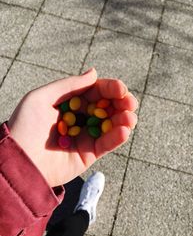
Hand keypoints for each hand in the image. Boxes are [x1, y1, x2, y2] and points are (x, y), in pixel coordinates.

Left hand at [7, 68, 137, 186]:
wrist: (18, 162)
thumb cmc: (25, 126)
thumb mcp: (40, 97)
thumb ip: (69, 85)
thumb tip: (94, 73)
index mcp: (69, 103)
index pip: (94, 92)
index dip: (109, 89)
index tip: (121, 89)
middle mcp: (79, 118)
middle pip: (106, 108)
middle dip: (121, 103)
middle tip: (130, 103)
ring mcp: (85, 136)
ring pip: (111, 125)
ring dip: (124, 119)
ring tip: (130, 117)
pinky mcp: (88, 154)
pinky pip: (106, 144)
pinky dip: (117, 137)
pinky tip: (124, 130)